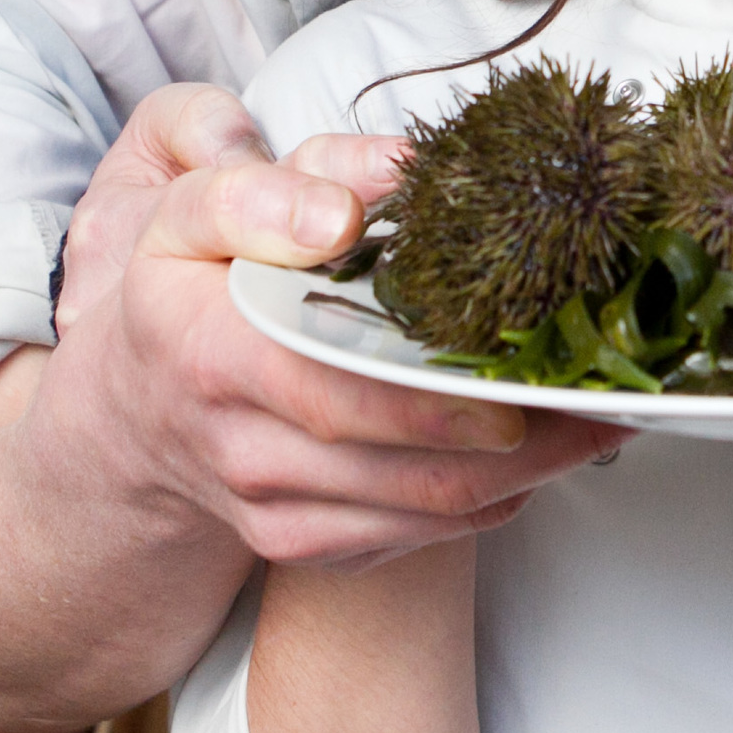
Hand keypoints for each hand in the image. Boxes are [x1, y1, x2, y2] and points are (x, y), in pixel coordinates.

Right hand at [31, 85, 619, 568]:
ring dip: (527, 476)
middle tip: (606, 401)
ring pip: (425, 512)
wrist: (125, 415)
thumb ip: (261, 187)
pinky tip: (539, 458)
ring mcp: (272, 510)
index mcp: (215, 354)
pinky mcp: (303, 545)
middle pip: (407, 465)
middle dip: (523, 442)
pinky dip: (487, 503)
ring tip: (599, 423)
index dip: (437, 402)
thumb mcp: (188, 214)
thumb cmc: (177, 293)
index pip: (337, 390)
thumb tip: (368, 189)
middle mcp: (241, 448)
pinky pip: (414, 536)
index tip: (518, 390)